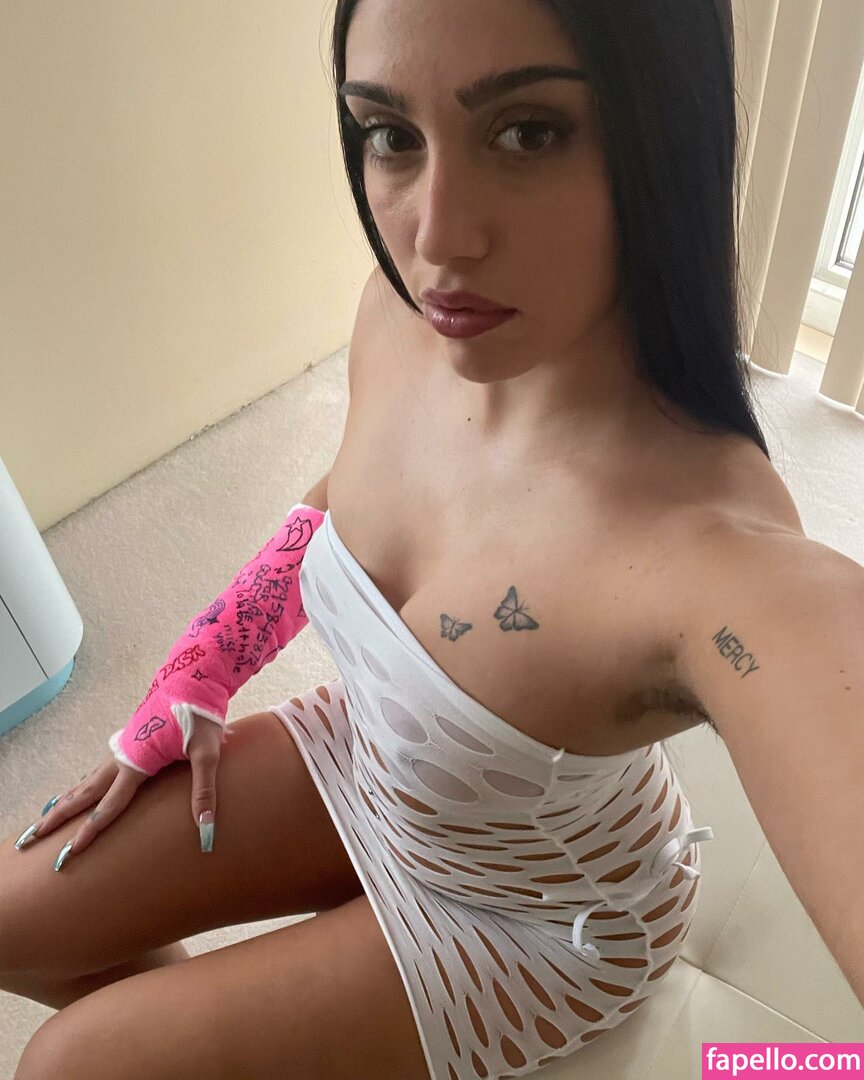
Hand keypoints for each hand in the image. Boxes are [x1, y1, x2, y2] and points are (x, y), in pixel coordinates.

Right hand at [13, 714, 226, 866]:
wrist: (192, 679)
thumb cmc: (200, 715)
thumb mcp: (207, 753)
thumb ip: (204, 791)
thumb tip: (205, 827)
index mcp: (136, 763)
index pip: (109, 805)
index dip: (91, 830)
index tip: (71, 850)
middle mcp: (122, 757)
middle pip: (85, 793)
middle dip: (59, 816)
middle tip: (33, 836)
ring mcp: (123, 748)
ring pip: (88, 780)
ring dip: (67, 800)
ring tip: (48, 817)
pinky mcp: (129, 742)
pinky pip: (99, 770)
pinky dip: (83, 785)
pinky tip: (82, 790)